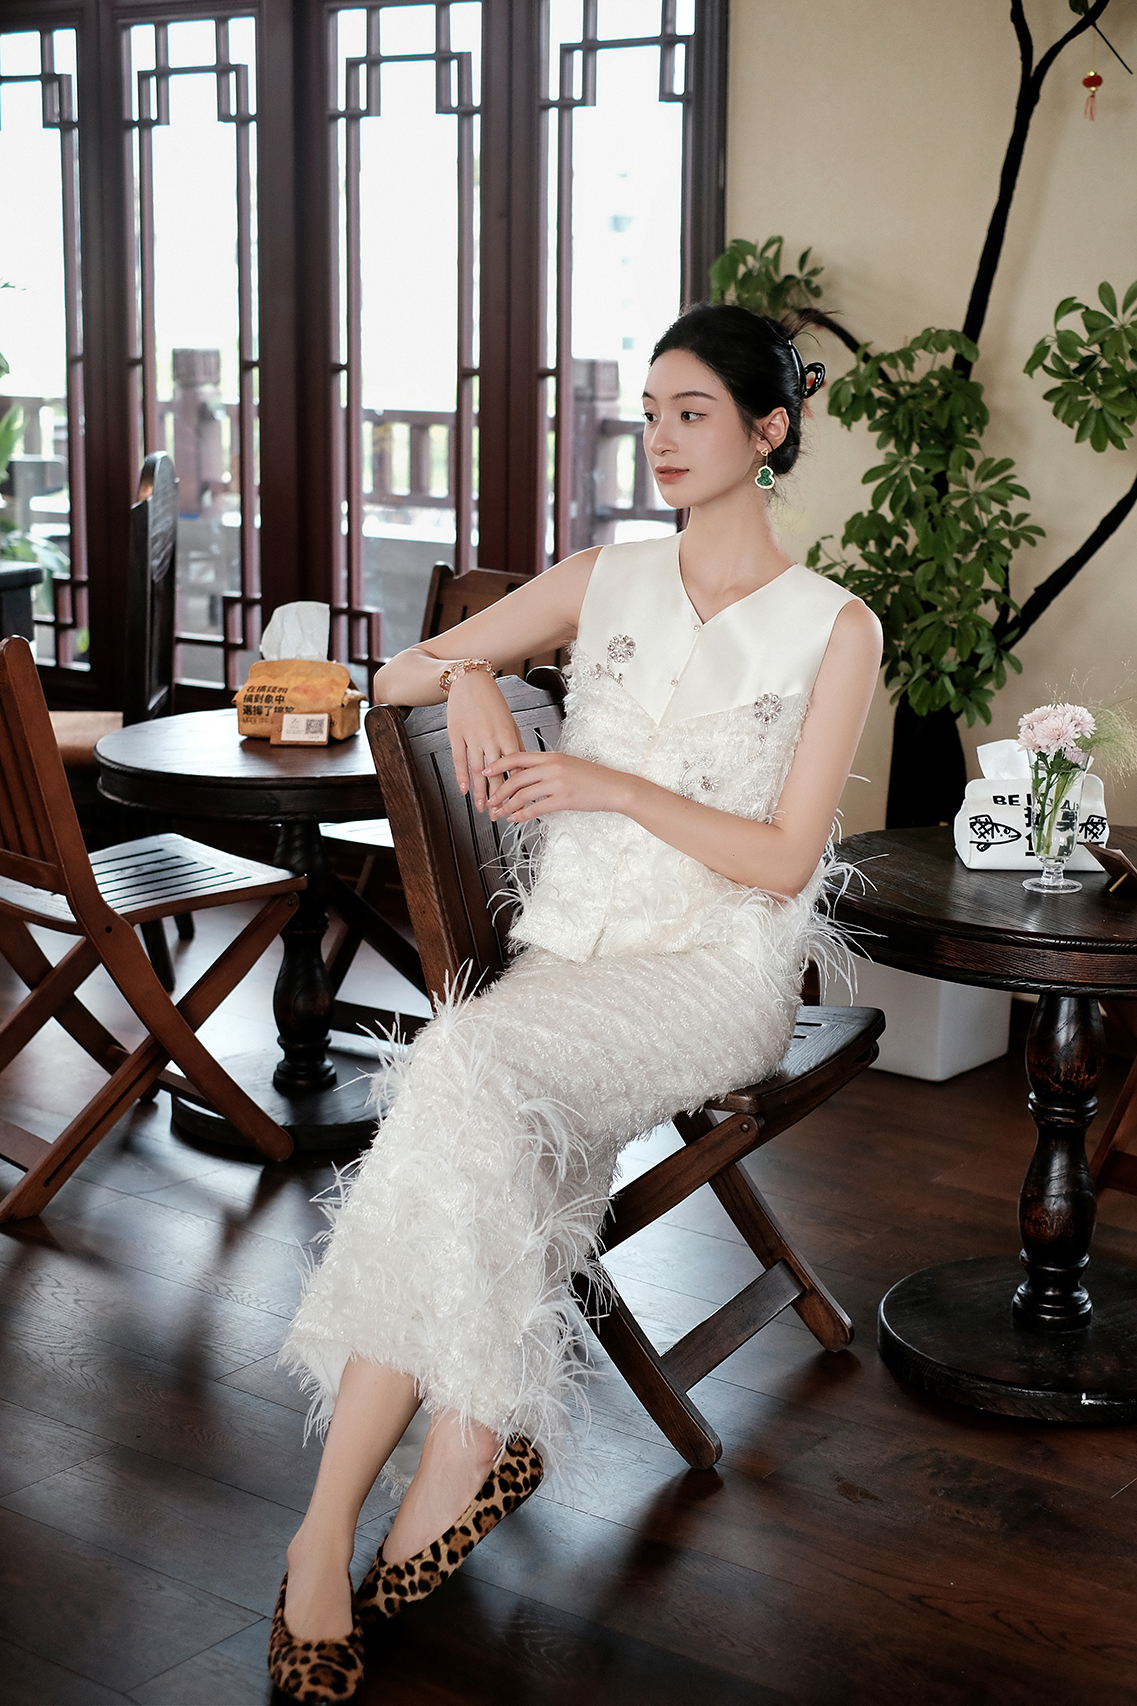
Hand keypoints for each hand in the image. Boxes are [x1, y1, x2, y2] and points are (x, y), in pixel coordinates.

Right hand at [446, 671, 523, 811]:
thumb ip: (515, 744)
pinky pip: (459, 759)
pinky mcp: (456, 735)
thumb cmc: (493, 702)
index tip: (519, 803)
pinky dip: (461, 776)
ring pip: (477, 770)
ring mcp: (472, 737)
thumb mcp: (509, 722)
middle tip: (500, 814)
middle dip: (499, 796)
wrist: (470, 681)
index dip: (516, 787)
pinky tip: (464, 790)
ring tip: (483, 808)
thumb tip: (525, 766)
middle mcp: (490, 737)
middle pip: (496, 773)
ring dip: (480, 791)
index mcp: (507, 734)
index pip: (514, 767)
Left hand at [483, 749, 632, 821]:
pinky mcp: (564, 799)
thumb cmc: (593, 778)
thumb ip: (548, 767)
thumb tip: (528, 775)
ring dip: (507, 806)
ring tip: (499, 813)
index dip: (499, 764)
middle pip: (516, 777)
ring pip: (522, 794)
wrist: (615, 787)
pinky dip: (522, 815)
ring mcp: (558, 783)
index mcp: (552, 756)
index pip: (518, 757)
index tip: (486, 770)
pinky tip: (515, 819)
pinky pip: (536, 808)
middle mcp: (552, 767)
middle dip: (499, 790)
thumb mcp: (568, 765)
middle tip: (490, 800)